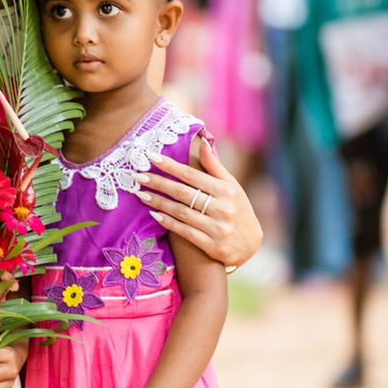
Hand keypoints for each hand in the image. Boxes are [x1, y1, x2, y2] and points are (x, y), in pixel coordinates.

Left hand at [136, 134, 262, 267]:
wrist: (250, 245)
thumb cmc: (238, 209)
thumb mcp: (232, 186)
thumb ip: (214, 166)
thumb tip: (202, 142)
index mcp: (226, 190)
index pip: (192, 175)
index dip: (170, 166)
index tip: (151, 158)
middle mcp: (223, 208)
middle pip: (183, 193)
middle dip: (158, 183)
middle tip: (137, 176)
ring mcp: (218, 228)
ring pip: (181, 212)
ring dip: (158, 202)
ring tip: (140, 194)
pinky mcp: (212, 246)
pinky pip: (185, 232)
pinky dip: (168, 223)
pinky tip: (154, 214)